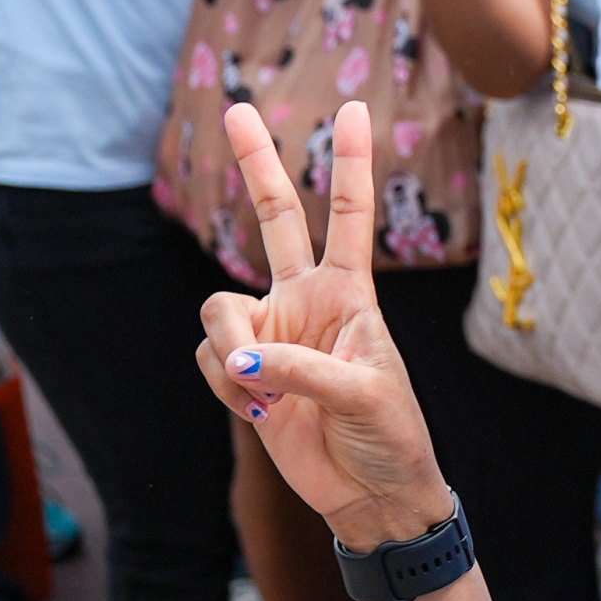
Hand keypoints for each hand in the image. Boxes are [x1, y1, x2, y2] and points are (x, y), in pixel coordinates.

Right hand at [196, 101, 454, 545]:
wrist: (370, 494)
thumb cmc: (389, 436)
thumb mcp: (365, 396)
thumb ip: (300, 371)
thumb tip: (240, 359)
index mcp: (351, 294)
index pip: (351, 215)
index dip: (350, 162)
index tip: (352, 106)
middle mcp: (306, 301)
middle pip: (276, 217)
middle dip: (256, 163)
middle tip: (235, 106)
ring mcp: (270, 334)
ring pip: (219, 310)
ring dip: (232, 352)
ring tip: (266, 395)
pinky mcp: (241, 373)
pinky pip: (210, 358)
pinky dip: (226, 386)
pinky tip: (257, 411)